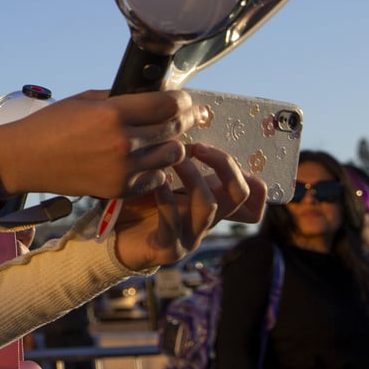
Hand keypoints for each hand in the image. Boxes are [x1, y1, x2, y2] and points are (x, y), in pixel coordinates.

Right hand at [0, 90, 197, 199]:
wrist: (25, 159)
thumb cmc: (52, 124)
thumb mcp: (85, 99)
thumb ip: (121, 98)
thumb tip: (153, 96)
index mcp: (112, 114)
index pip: (167, 104)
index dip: (181, 100)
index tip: (183, 98)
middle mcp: (122, 142)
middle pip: (174, 129)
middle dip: (185, 119)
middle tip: (187, 115)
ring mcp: (122, 169)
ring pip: (171, 156)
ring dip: (173, 145)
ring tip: (166, 139)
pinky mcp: (118, 189)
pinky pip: (155, 179)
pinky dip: (157, 169)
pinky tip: (149, 161)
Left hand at [111, 142, 264, 270]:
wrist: (114, 239)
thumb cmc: (140, 202)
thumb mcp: (165, 179)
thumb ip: (179, 160)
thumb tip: (185, 120)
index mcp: (213, 202)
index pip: (254, 195)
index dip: (255, 176)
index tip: (223, 149)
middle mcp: (207, 220)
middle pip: (239, 194)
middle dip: (224, 164)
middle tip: (197, 145)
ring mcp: (190, 236)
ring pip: (208, 205)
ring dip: (193, 177)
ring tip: (173, 158)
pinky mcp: (168, 249)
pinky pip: (172, 221)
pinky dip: (165, 198)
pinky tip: (154, 181)